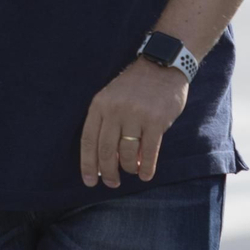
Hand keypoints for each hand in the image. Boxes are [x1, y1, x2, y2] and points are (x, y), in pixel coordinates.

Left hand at [80, 59, 189, 188]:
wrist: (162, 66)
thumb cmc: (135, 87)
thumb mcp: (112, 98)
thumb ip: (106, 123)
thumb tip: (103, 160)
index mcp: (100, 105)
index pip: (88, 140)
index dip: (87, 164)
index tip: (89, 181)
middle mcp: (115, 110)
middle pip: (106, 150)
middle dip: (107, 172)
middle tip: (111, 183)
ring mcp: (136, 115)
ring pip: (127, 154)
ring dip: (128, 168)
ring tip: (131, 171)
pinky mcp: (156, 121)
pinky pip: (149, 152)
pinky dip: (147, 168)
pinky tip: (145, 175)